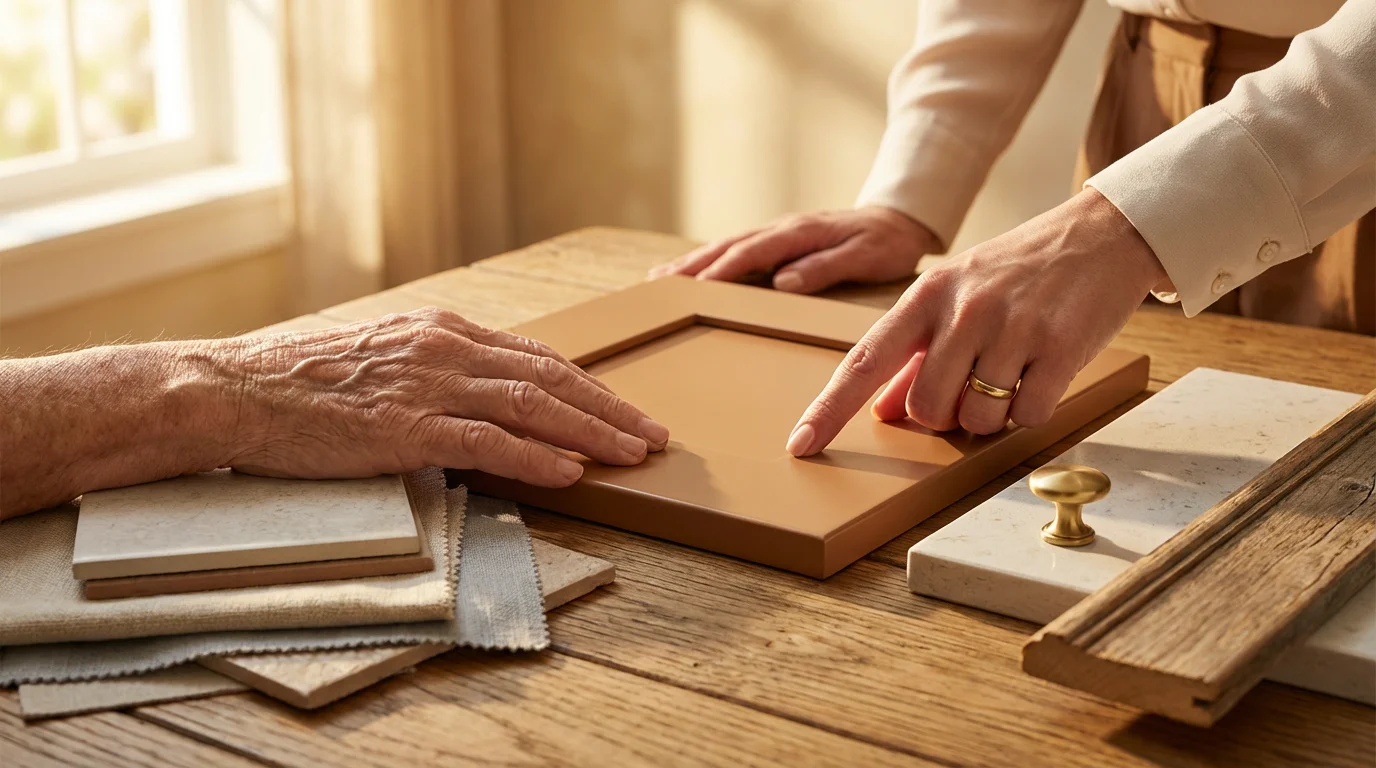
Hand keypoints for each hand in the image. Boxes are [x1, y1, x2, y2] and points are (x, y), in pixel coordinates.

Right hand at [230, 308, 668, 486]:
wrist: (239, 390)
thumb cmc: (305, 382)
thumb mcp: (384, 358)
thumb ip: (439, 372)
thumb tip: (487, 403)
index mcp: (443, 330)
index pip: (536, 356)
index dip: (589, 385)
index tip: (624, 408)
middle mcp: (445, 348)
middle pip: (550, 377)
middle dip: (609, 408)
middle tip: (653, 435)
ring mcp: (427, 385)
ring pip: (531, 405)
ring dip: (590, 433)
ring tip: (632, 454)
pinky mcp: (405, 427)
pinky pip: (486, 442)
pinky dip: (535, 457)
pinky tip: (570, 473)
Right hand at [648, 206, 939, 293]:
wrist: (900, 219)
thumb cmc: (886, 244)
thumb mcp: (864, 257)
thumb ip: (824, 268)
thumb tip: (783, 282)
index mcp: (800, 234)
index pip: (752, 253)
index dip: (722, 271)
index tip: (694, 288)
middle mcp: (783, 229)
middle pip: (729, 246)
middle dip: (692, 265)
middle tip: (658, 283)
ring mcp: (779, 232)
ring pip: (728, 246)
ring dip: (694, 261)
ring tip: (661, 277)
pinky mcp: (780, 239)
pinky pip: (739, 248)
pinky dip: (712, 259)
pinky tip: (695, 271)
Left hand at [785, 189, 1166, 455]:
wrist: (1103, 232)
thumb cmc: (1020, 270)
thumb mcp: (958, 295)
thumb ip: (916, 354)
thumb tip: (880, 410)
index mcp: (927, 294)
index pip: (865, 360)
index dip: (830, 409)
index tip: (801, 445)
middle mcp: (964, 308)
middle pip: (925, 408)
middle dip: (944, 414)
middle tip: (972, 384)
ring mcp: (1013, 326)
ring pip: (977, 418)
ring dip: (992, 414)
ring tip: (1012, 371)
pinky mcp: (1061, 345)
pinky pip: (1028, 415)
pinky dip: (1031, 410)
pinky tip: (1042, 374)